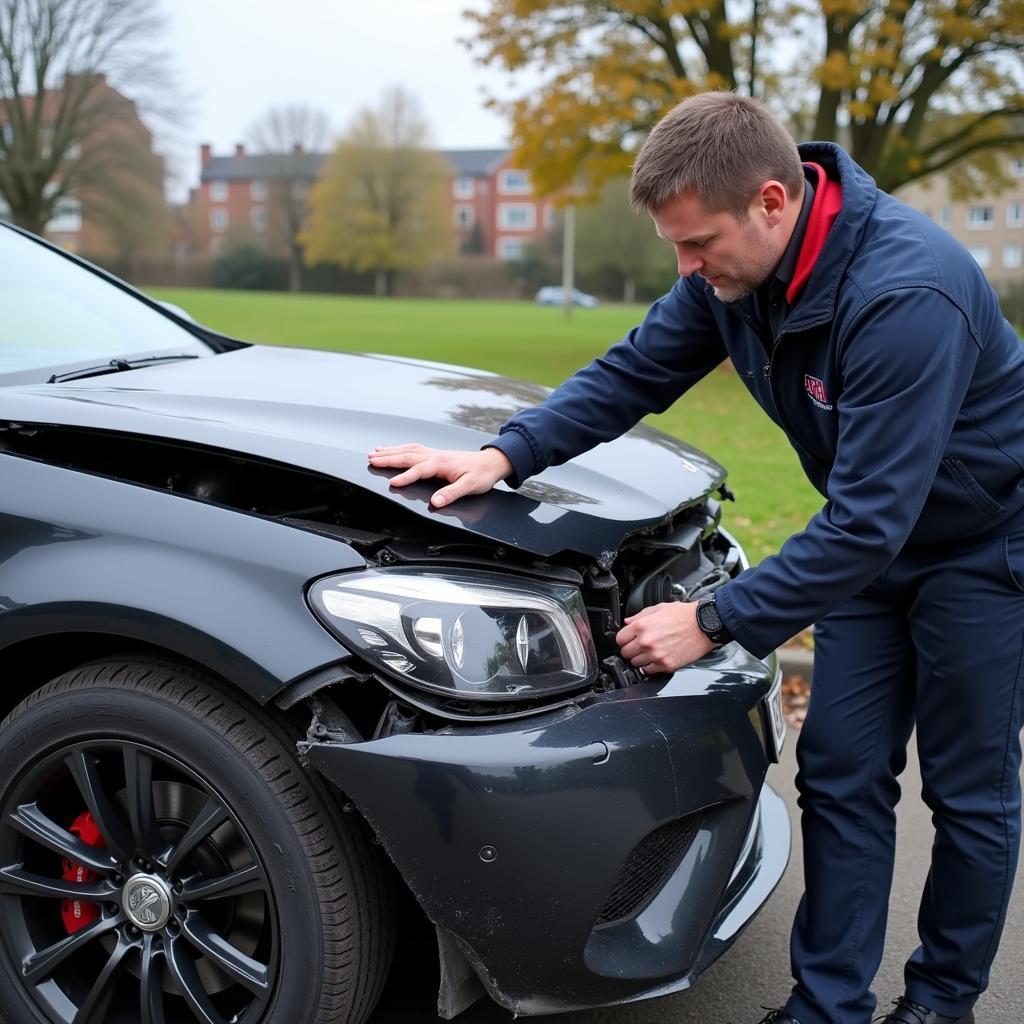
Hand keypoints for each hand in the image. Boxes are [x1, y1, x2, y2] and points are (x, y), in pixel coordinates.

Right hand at [368, 444, 512, 507]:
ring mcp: (434, 453)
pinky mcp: (436, 454)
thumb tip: (436, 502)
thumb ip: (452, 493)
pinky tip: (394, 450)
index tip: (392, 483)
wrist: (491, 462)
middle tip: (371, 460)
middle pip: (407, 456)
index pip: (419, 470)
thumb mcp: (470, 486)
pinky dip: (400, 449)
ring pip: (408, 450)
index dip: (405, 476)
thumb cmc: (482, 474)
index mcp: (442, 464)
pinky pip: (413, 449)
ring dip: (391, 451)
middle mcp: (435, 456)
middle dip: (388, 458)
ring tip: (374, 453)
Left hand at [615, 602, 714, 673]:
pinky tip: (657, 658)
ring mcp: (656, 655)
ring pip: (635, 663)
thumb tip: (627, 622)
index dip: (624, 639)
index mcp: (642, 626)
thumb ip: (640, 616)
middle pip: (625, 653)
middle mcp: (646, 642)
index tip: (629, 639)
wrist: (704, 625)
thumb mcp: (659, 608)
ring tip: (650, 652)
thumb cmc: (684, 615)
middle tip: (640, 646)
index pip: (619, 639)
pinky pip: (648, 671)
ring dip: (640, 659)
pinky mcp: (666, 665)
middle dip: (631, 649)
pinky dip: (651, 666)